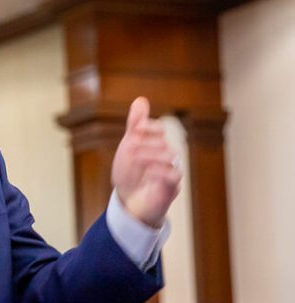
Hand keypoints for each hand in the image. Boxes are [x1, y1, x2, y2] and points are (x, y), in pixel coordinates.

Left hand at [111, 97, 180, 227]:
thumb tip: (141, 100)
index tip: (134, 131)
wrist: (128, 203)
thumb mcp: (128, 147)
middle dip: (146, 144)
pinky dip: (160, 172)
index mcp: (156, 144)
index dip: (148, 127)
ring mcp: (170, 172)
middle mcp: (167, 156)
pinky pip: (174, 177)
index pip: (159, 129)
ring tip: (135, 159)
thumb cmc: (130, 174)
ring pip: (171, 156)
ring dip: (151, 156)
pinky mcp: (171, 189)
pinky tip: (147, 172)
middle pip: (163, 142)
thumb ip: (135, 125)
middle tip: (130, 150)